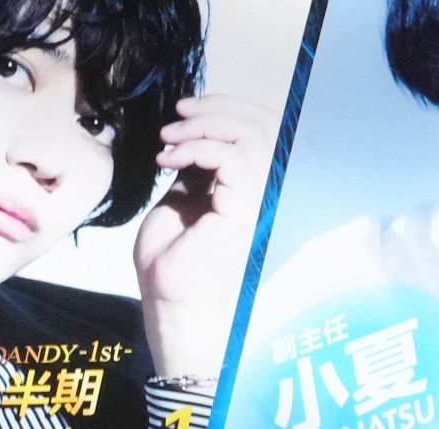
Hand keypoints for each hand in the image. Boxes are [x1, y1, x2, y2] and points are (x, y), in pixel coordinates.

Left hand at [135, 94, 276, 387]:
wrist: (174, 309)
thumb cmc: (175, 271)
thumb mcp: (180, 206)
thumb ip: (194, 173)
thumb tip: (189, 141)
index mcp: (256, 187)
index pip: (259, 130)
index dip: (226, 110)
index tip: (184, 112)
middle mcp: (269, 187)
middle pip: (262, 122)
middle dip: (216, 108)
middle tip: (177, 112)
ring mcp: (264, 195)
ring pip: (250, 131)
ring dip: (204, 124)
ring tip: (169, 135)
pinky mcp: (249, 204)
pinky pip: (229, 155)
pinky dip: (196, 147)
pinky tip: (168, 158)